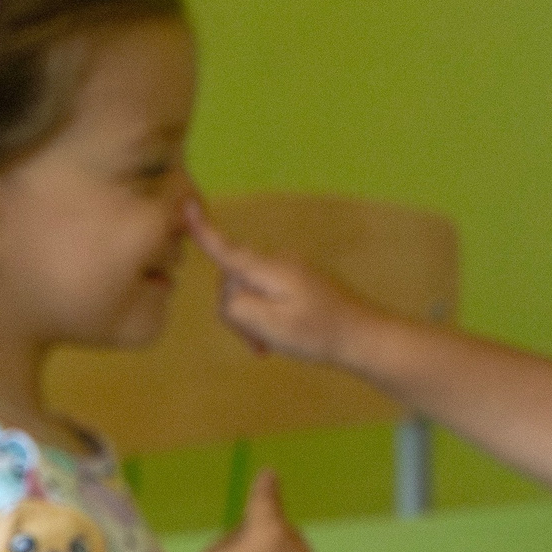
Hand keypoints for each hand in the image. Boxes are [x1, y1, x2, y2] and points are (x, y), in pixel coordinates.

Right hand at [187, 200, 385, 366]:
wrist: (363, 335)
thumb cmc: (317, 333)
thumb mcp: (270, 325)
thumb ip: (237, 306)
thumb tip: (228, 295)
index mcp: (269, 270)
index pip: (227, 251)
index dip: (204, 232)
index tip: (187, 206)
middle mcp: (277, 263)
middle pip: (232, 282)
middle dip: (235, 313)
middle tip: (257, 345)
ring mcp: (288, 271)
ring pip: (247, 292)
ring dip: (250, 320)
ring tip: (268, 345)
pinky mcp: (296, 281)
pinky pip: (264, 295)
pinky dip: (263, 318)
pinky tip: (276, 338)